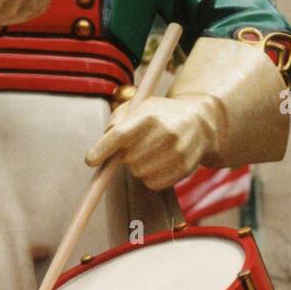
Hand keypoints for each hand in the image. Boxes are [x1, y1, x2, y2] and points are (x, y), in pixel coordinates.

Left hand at [84, 93, 220, 190]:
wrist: (200, 122)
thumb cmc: (161, 114)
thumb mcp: (140, 106)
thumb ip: (118, 119)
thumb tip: (102, 145)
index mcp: (151, 114)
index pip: (121, 134)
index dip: (103, 149)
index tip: (90, 160)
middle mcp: (167, 132)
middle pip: (128, 158)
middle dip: (125, 156)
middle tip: (136, 147)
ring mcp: (178, 151)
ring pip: (140, 173)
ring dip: (138, 167)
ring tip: (149, 154)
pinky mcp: (185, 168)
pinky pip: (154, 184)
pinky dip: (150, 178)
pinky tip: (159, 164)